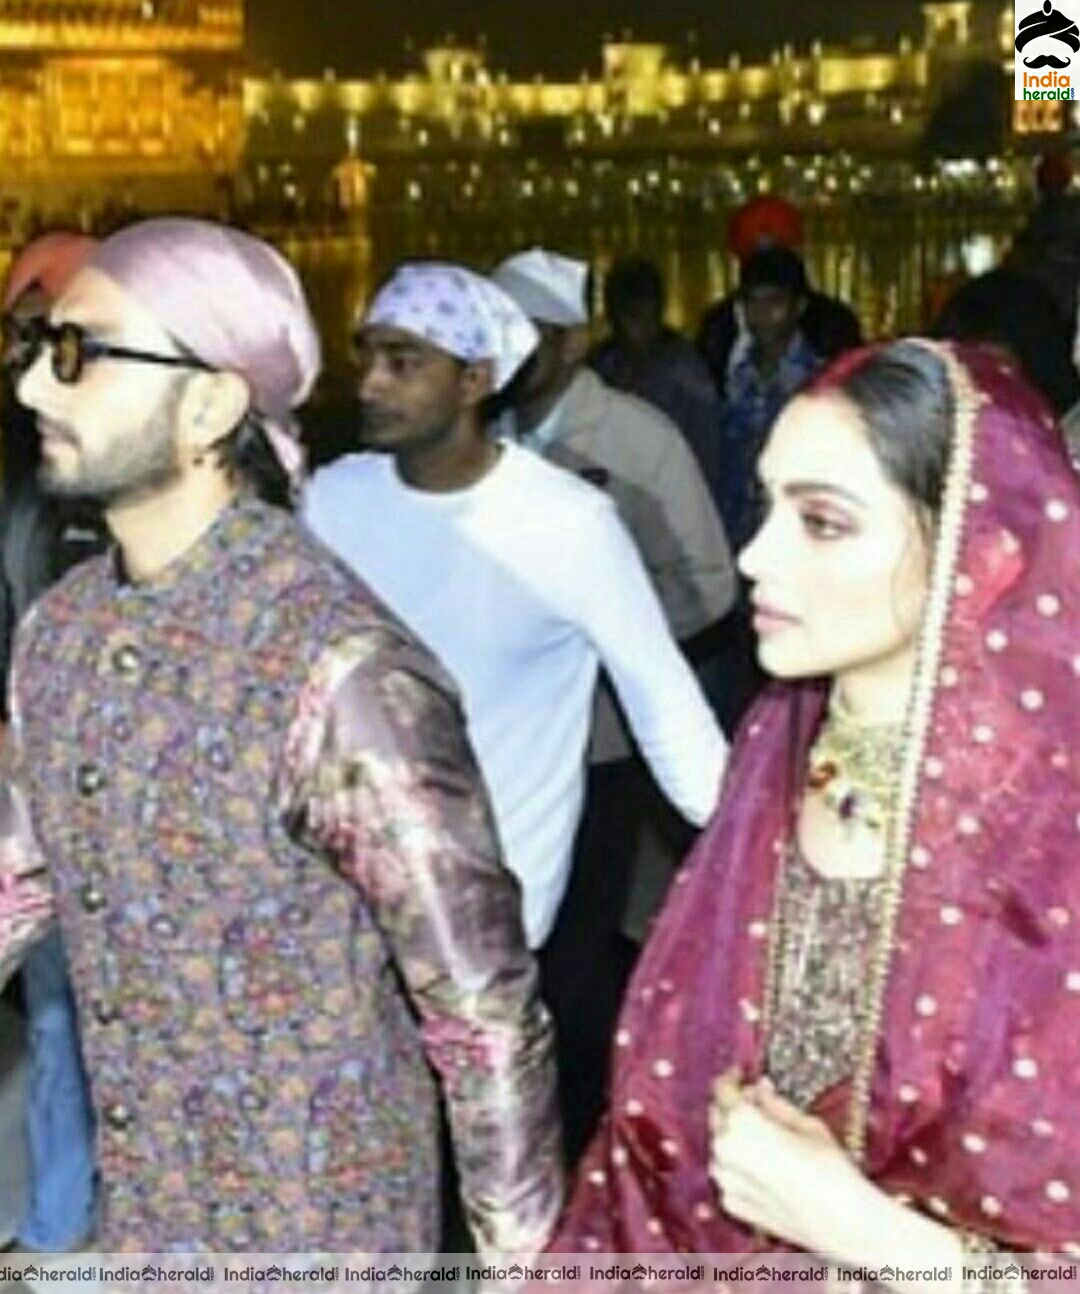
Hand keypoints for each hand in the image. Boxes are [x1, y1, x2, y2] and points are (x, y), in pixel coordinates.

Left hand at [709, 1075, 875, 1256]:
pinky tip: (763, 1168)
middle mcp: (725, 1148)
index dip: (732, 1077)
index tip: (741, 1074)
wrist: (840, 1220)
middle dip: (734, 1107)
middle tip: (757, 1104)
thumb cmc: (828, 1167)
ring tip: (763, 1138)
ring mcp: (725, 1179)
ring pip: (720, 1146)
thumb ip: (772, 1103)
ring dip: (733, 1136)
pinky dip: (738, 1167)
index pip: (723, 1089)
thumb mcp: (804, 1123)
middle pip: (718, 1115)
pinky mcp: (732, 1203)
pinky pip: (728, 1175)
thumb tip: (759, 1090)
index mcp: (741, 1122)